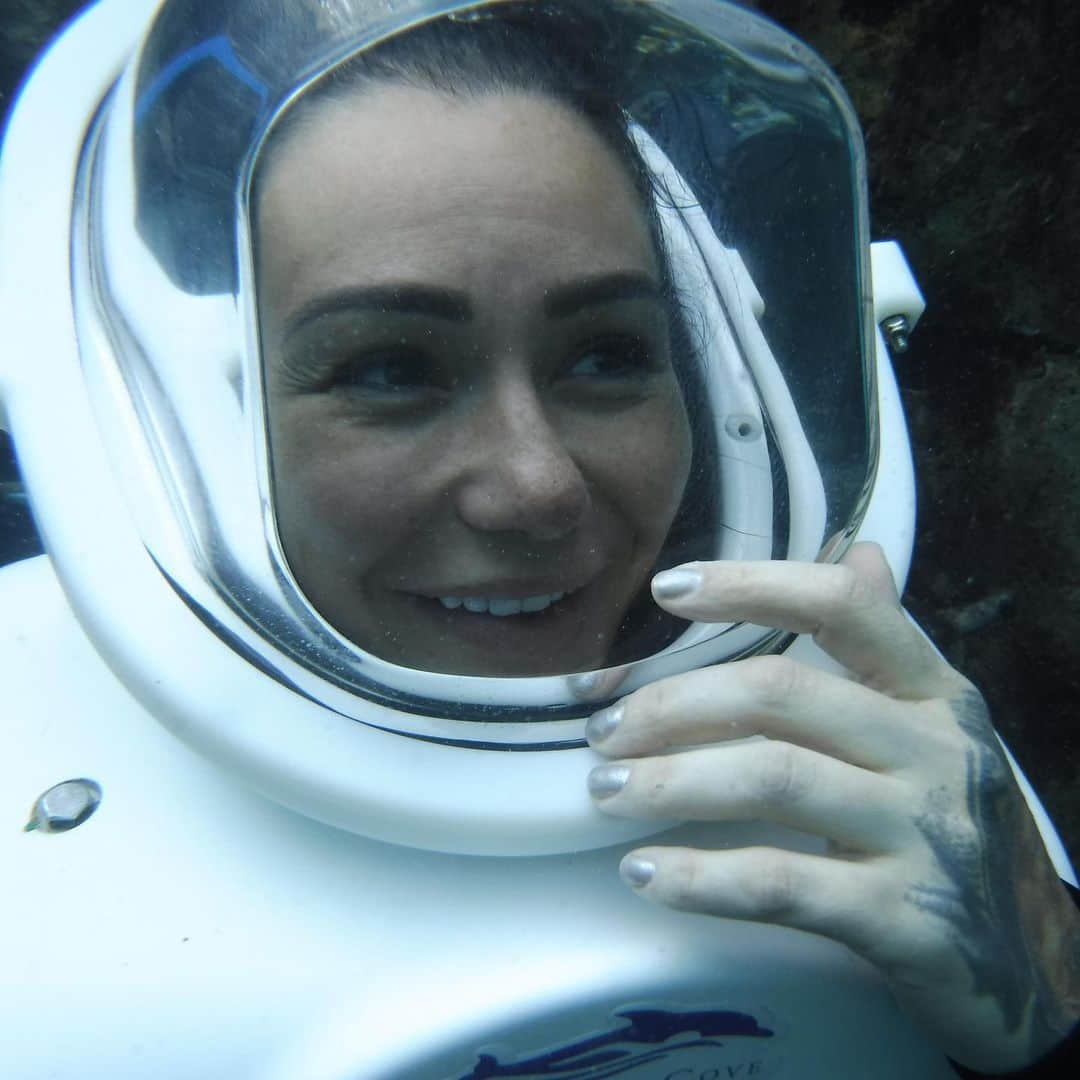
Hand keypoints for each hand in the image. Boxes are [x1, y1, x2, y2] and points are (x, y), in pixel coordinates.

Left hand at [585, 543, 1078, 1071]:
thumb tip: (857, 552)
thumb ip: (886, 646)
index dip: (750, 586)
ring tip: (606, 790)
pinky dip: (702, 876)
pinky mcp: (907, 921)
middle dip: (673, 705)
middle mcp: (935, 750)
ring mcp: (926, 836)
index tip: (664, 589)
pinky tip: (645, 873)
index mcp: (934, 693)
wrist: (1037, 970)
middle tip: (605, 731)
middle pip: (781, 695)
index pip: (843, 607)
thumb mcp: (935, 729)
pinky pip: (783, 884)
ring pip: (773, 780)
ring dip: (670, 781)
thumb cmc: (953, 829)